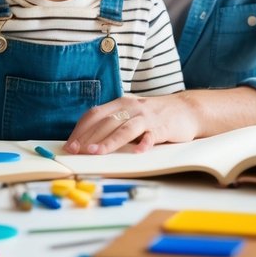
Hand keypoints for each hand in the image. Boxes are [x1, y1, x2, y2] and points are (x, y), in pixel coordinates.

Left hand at [63, 94, 200, 155]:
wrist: (186, 109)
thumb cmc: (154, 115)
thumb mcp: (130, 113)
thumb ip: (113, 122)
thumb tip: (87, 140)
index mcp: (120, 103)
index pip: (95, 114)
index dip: (80, 130)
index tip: (69, 145)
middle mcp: (131, 108)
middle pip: (106, 122)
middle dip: (88, 137)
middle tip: (76, 152)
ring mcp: (147, 117)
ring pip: (125, 129)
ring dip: (109, 141)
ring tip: (95, 152)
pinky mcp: (162, 127)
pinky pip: (152, 136)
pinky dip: (144, 144)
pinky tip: (138, 152)